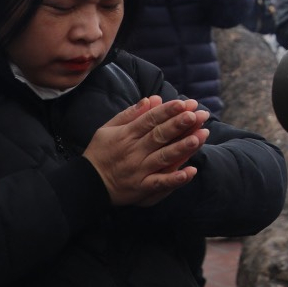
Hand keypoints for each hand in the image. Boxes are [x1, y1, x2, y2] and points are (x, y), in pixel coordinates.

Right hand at [83, 97, 208, 205]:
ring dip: (183, 147)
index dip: (167, 111)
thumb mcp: (108, 129)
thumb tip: (152, 98)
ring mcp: (139, 170)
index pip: (149, 120)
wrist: (87, 184)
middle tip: (197, 115)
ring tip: (201, 136)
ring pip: (163, 157)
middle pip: (159, 136)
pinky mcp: (142, 187)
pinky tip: (191, 172)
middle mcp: (134, 152)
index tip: (184, 103)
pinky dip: (175, 179)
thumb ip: (131, 114)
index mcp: (126, 135)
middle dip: (179, 124)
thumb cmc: (100, 152)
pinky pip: (160, 183)